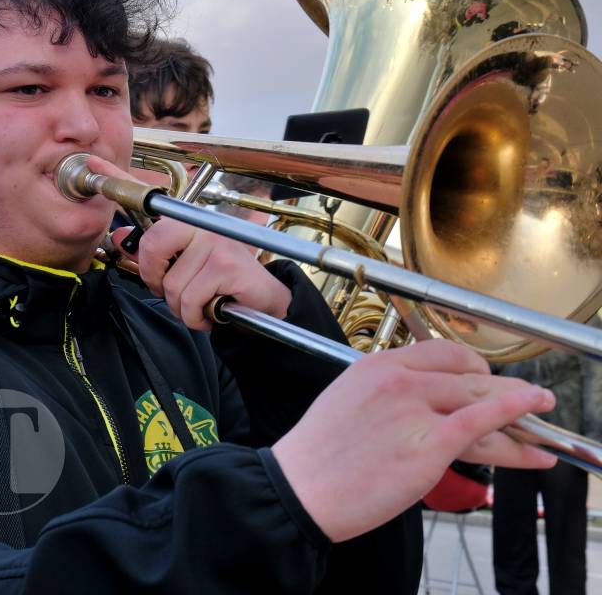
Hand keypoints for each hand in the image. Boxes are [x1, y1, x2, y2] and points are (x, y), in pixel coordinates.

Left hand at [87, 155, 289, 330]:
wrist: (262, 302)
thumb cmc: (218, 284)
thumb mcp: (181, 268)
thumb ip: (152, 253)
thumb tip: (120, 236)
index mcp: (185, 223)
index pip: (147, 197)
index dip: (116, 178)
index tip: (91, 164)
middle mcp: (199, 224)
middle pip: (153, 248)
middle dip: (157, 280)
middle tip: (176, 290)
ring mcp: (215, 243)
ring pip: (172, 285)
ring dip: (183, 307)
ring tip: (203, 302)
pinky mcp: (227, 265)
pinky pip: (191, 299)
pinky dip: (197, 316)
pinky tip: (214, 310)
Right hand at [272, 339, 556, 542]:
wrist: (301, 488)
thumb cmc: (318, 455)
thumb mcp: (349, 401)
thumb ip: (389, 394)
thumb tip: (425, 403)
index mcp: (377, 365)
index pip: (441, 353)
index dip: (471, 367)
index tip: (483, 380)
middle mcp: (399, 379)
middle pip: (468, 376)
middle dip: (500, 390)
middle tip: (518, 403)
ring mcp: (417, 410)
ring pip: (482, 400)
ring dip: (518, 408)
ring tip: (540, 413)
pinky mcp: (431, 444)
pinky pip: (484, 423)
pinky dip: (514, 417)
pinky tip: (533, 419)